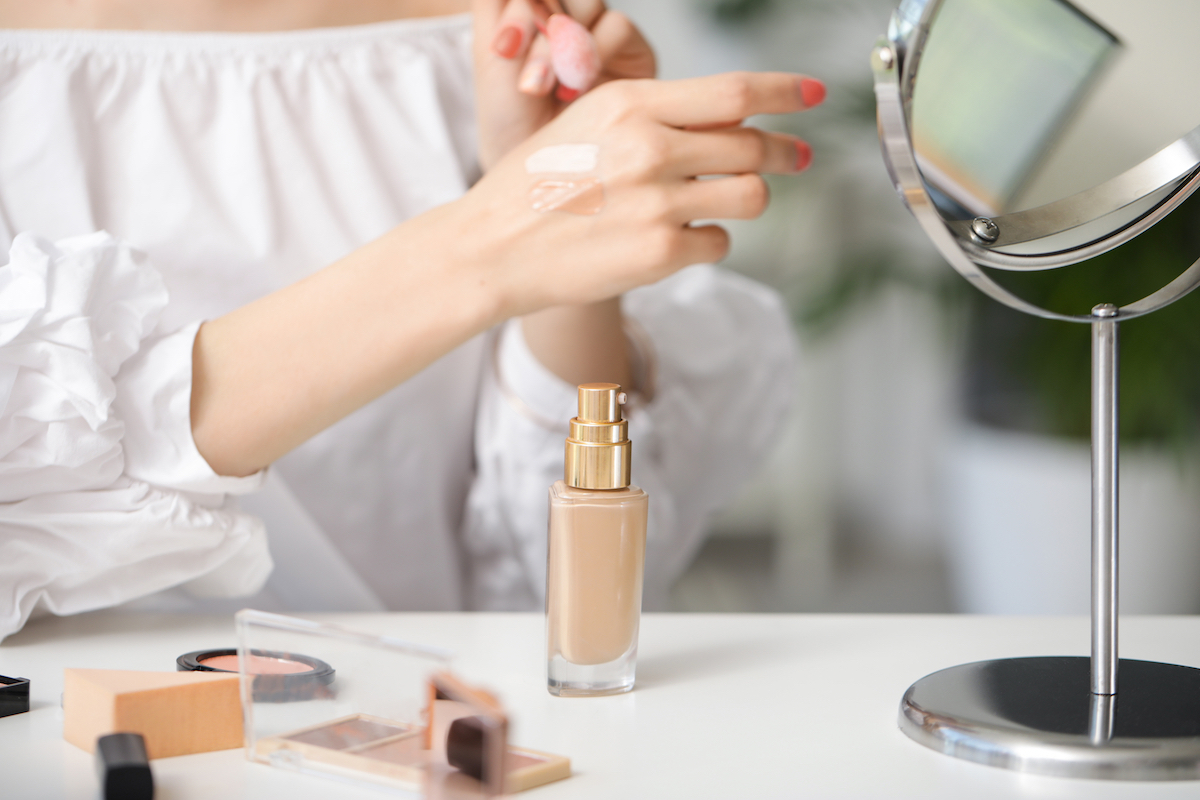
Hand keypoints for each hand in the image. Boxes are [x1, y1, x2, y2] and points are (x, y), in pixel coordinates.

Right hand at [443, 71, 824, 316]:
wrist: (491, 247)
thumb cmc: (534, 185)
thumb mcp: (587, 124)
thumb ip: (653, 117)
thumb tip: (730, 122)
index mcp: (630, 103)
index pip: (733, 91)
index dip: (785, 91)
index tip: (813, 94)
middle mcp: (649, 146)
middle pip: (753, 144)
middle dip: (784, 153)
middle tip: (796, 159)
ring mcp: (657, 202)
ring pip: (751, 195)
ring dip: (747, 198)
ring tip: (720, 203)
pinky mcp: (660, 253)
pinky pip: (719, 243)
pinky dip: (709, 242)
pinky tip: (678, 240)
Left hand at [473, 0, 656, 169]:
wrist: (543, 178)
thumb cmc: (512, 128)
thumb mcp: (494, 66)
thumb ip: (505, 14)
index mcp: (523, 10)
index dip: (519, 9)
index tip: (504, 49)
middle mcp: (561, 14)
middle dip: (538, 27)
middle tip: (529, 81)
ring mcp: (596, 30)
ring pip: (588, 2)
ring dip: (566, 42)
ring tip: (551, 89)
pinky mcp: (630, 51)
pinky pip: (617, 28)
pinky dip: (594, 54)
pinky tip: (576, 93)